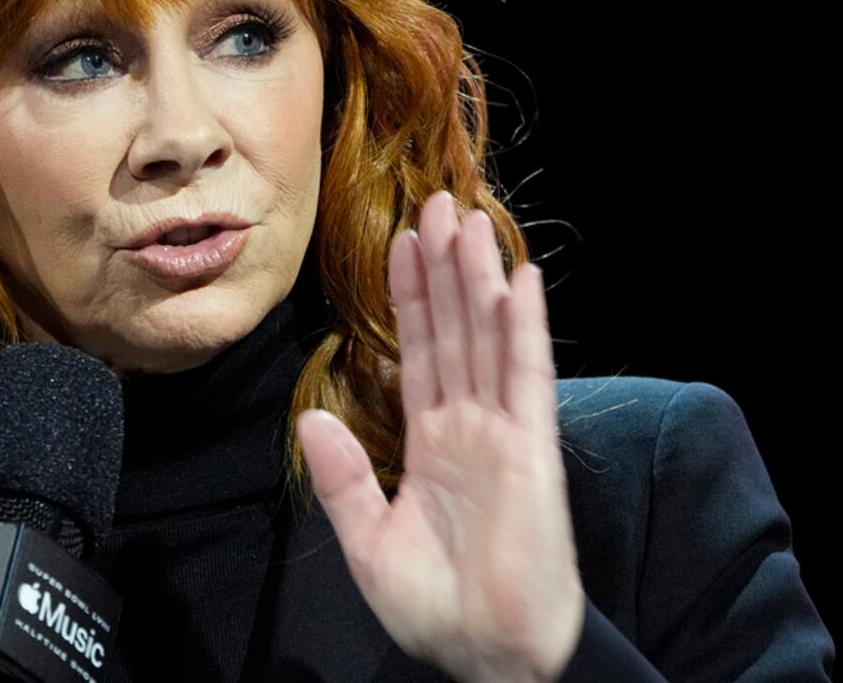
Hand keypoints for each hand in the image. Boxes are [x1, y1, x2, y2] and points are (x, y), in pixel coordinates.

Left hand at [296, 191, 585, 682]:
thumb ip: (342, 477)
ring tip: (468, 220)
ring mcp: (503, 433)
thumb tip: (310, 418)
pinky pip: (527, 376)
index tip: (401, 246)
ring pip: (487, 338)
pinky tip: (521, 280)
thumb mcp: (369, 540)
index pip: (419, 354)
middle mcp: (469, 427)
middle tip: (437, 204)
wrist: (487, 653)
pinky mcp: (531, 449)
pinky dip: (525, 327)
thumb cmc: (436, 609)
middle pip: (454, 330)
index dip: (410, 300)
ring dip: (478, 278)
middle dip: (444, 268)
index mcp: (432, 444)